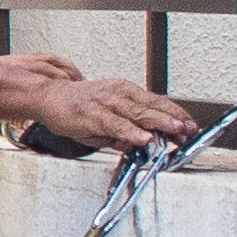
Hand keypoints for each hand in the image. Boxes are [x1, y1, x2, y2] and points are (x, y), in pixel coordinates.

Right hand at [14, 67, 198, 152]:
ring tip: (173, 130)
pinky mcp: (92, 115)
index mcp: (125, 92)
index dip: (175, 114)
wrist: (47, 97)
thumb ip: (126, 131)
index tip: (190, 126)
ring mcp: (106, 103)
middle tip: (188, 130)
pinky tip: (143, 138)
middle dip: (172, 118)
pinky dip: (131, 131)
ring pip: (137, 112)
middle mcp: (118, 94)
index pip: (157, 102)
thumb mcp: (107, 118)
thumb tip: (145, 144)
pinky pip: (116, 124)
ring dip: (157, 122)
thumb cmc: (77, 107)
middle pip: (152, 106)